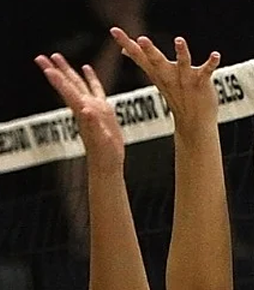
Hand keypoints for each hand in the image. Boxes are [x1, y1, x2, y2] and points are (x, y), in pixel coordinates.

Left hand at [35, 54, 124, 172]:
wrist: (107, 163)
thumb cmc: (104, 154)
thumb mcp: (102, 140)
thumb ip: (93, 124)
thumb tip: (86, 109)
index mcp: (85, 113)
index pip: (68, 93)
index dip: (58, 80)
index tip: (47, 68)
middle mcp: (85, 107)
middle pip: (68, 85)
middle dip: (55, 70)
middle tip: (41, 57)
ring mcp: (93, 107)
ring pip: (77, 84)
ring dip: (67, 70)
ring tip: (57, 56)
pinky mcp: (102, 109)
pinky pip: (95, 88)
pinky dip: (90, 77)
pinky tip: (87, 68)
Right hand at [110, 27, 220, 122]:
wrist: (194, 123)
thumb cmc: (176, 96)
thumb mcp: (157, 78)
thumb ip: (143, 61)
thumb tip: (124, 50)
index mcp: (158, 73)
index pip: (139, 56)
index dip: (126, 43)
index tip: (114, 31)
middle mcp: (170, 76)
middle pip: (156, 61)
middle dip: (149, 50)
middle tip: (141, 39)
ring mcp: (186, 79)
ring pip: (182, 64)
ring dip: (181, 52)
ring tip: (179, 40)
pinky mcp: (201, 83)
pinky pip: (207, 71)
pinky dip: (211, 63)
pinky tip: (215, 55)